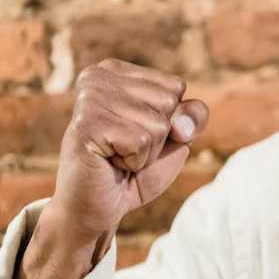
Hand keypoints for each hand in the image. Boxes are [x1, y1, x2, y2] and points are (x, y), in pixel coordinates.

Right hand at [41, 58, 208, 255]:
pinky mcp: (86, 125)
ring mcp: (89, 99)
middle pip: (169, 102)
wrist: (99, 206)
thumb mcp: (175, 138)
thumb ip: (192, 117)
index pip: (176, 86)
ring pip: (157, 124)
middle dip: (159, 137)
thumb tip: (181, 123)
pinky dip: (135, 161)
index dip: (171, 120)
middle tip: (127, 149)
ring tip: (118, 156)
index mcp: (117, 71)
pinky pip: (140, 141)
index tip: (139, 133)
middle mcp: (99, 77)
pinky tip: (110, 162)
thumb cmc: (136, 169)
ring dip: (146, 152)